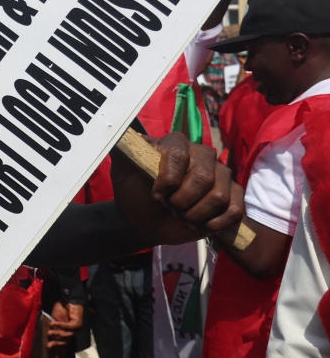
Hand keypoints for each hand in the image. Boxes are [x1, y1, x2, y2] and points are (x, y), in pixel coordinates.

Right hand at [47, 302, 82, 350]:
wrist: (68, 298)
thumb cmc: (61, 308)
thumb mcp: (55, 320)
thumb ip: (53, 328)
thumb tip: (46, 335)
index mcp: (66, 332)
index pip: (63, 344)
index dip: (59, 351)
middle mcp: (72, 332)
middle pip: (65, 342)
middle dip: (57, 345)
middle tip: (49, 346)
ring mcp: (76, 329)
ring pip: (67, 335)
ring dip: (57, 334)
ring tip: (49, 333)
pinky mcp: (78, 324)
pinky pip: (68, 327)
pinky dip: (60, 326)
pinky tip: (53, 324)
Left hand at [110, 132, 244, 244]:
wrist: (145, 221)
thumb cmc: (135, 193)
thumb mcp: (122, 172)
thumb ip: (122, 151)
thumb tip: (122, 134)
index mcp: (176, 144)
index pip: (180, 155)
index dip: (168, 180)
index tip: (156, 194)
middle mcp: (201, 155)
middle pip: (203, 177)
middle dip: (182, 201)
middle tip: (169, 206)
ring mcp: (221, 175)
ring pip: (219, 196)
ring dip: (195, 215)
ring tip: (182, 215)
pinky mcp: (233, 197)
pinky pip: (234, 210)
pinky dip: (215, 223)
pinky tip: (200, 223)